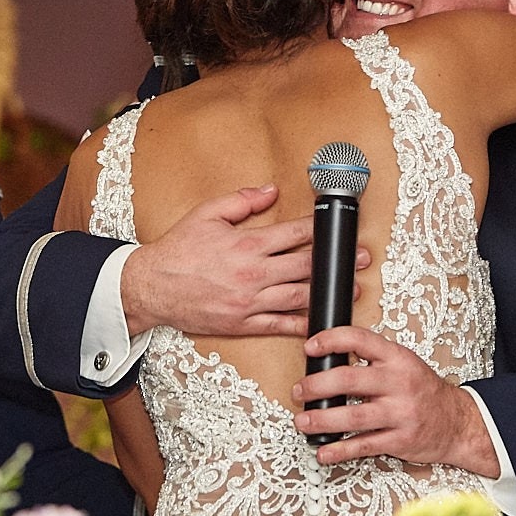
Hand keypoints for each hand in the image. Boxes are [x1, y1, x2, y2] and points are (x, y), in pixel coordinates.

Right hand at [118, 185, 366, 337]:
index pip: (294, 234)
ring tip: (353, 288)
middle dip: (336, 261)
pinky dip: (303, 323)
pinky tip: (321, 319)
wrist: (151, 288)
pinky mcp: (243, 323)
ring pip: (299, 296)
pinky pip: (280, 325)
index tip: (340, 227)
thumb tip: (271, 191)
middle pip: (305, 266)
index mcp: (246, 244)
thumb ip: (241, 201)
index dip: (321, 230)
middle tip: (363, 258)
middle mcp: (253, 274)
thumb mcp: (206, 214)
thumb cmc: (178, 251)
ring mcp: (250, 302)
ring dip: (328, 291)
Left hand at [292, 327, 499, 474]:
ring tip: (302, 421)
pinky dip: (340, 450)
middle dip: (316, 385)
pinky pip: (364, 446)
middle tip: (299, 391)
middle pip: (349, 379)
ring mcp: (400, 413)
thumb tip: (326, 358)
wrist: (457, 423)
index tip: (310, 347)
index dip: (331, 340)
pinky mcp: (401, 440)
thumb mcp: (402, 364)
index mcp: (397, 358)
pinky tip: (323, 451)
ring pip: (353, 416)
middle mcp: (399, 383)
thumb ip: (372, 359)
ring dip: (321, 419)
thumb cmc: (422, 391)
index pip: (360, 339)